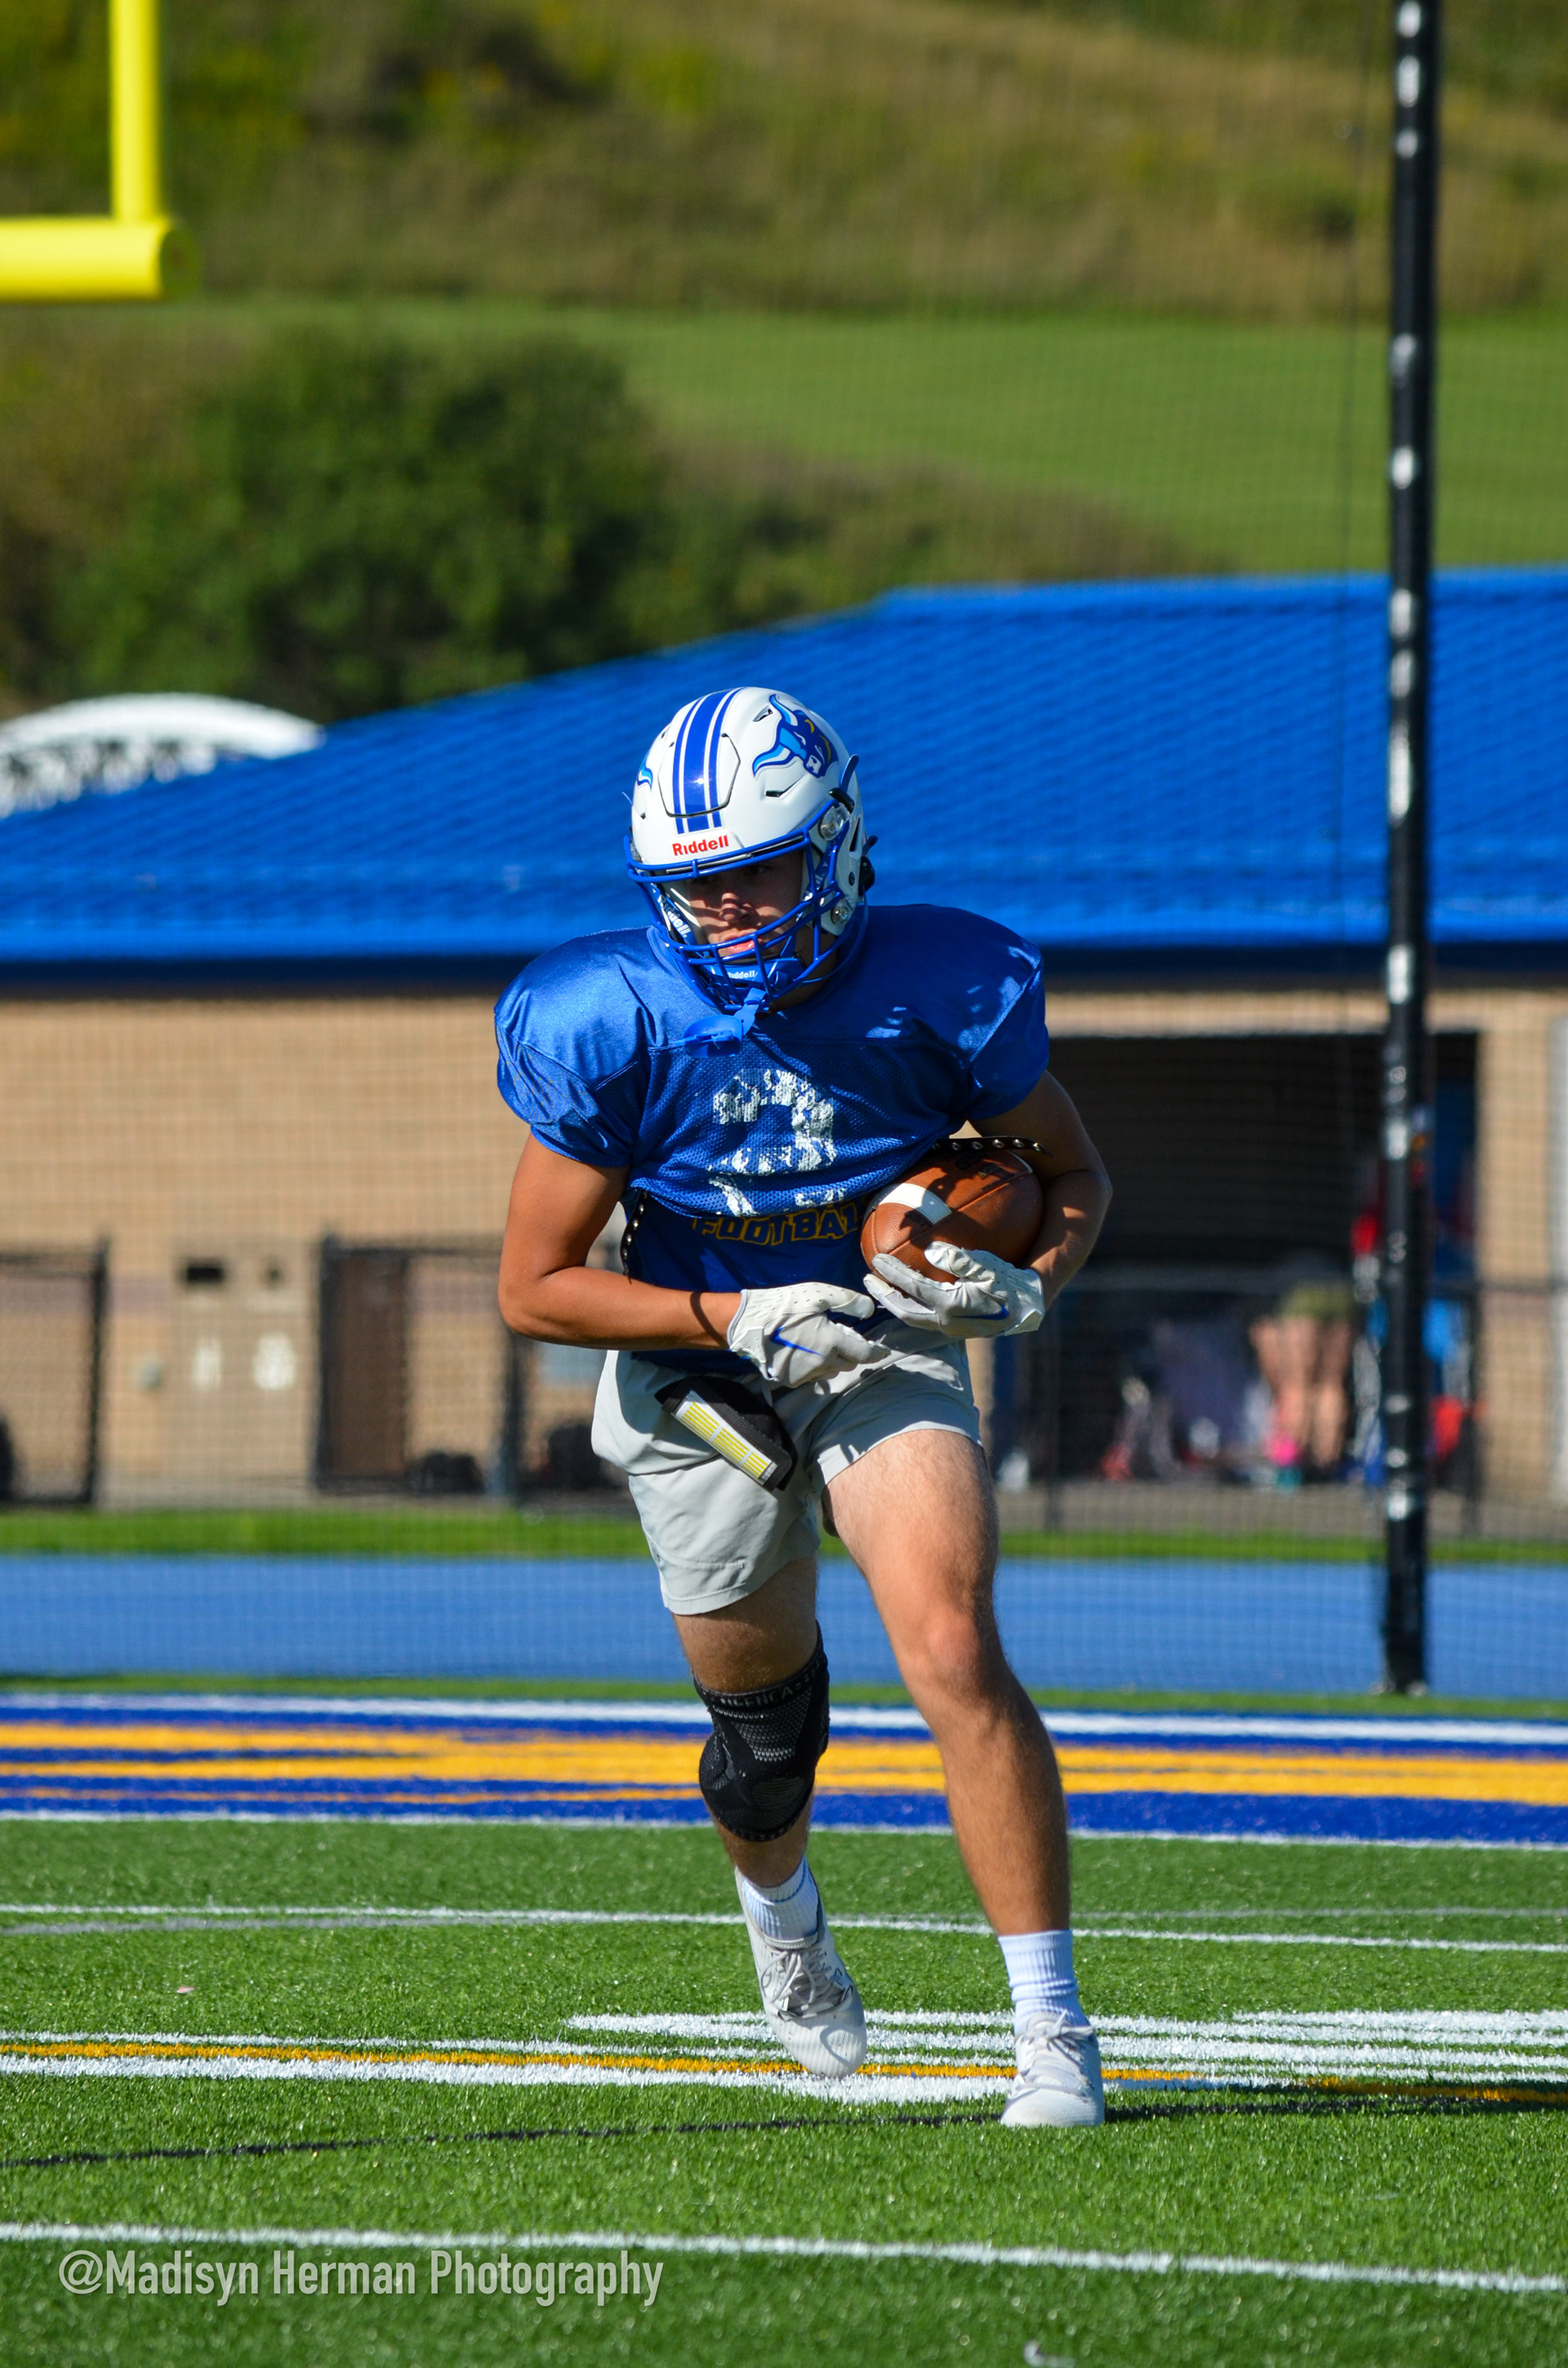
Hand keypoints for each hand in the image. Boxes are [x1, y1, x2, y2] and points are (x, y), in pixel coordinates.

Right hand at [728, 1283, 890, 1387]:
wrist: (748, 1324)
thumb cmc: (785, 1305)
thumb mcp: (819, 1294)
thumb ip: (849, 1301)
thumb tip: (870, 1310)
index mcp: (832, 1342)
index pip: (864, 1354)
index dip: (876, 1353)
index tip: (883, 1351)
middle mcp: (822, 1363)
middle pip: (849, 1363)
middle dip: (852, 1352)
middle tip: (843, 1336)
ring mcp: (806, 1375)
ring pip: (832, 1370)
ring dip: (834, 1359)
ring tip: (821, 1342)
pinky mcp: (791, 1380)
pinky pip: (813, 1375)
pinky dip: (816, 1365)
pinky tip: (805, 1351)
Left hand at [863, 1241, 1044, 1339]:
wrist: (1027, 1309)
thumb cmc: (1009, 1282)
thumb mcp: (988, 1266)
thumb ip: (961, 1259)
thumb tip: (931, 1249)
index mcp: (951, 1306)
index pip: (913, 1288)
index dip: (892, 1273)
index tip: (876, 1260)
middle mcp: (945, 1321)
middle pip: (903, 1310)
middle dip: (883, 1295)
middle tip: (866, 1280)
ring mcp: (948, 1328)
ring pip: (912, 1318)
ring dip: (894, 1303)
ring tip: (880, 1288)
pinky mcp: (952, 1328)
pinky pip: (922, 1318)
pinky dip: (909, 1306)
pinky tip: (905, 1295)